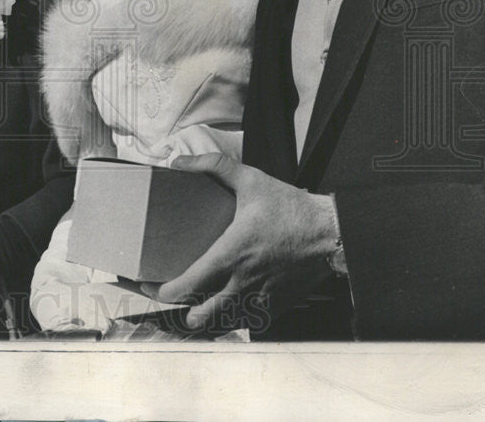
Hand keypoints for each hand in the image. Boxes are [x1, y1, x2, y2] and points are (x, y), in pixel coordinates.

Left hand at [147, 153, 339, 335]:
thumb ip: (213, 166)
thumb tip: (179, 162)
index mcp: (230, 254)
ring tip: (197, 306)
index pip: (187, 286)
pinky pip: (251, 321)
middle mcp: (242, 282)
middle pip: (201, 316)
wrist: (334, 232)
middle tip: (171, 297)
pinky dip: (237, 316)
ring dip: (208, 317)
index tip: (150, 284)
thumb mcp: (251, 179)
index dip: (162, 291)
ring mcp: (261, 298)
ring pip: (224, 323)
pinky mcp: (279, 305)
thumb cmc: (292, 207)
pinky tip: (231, 303)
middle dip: (181, 311)